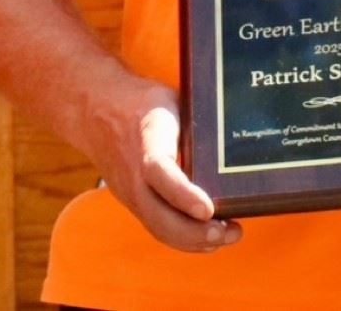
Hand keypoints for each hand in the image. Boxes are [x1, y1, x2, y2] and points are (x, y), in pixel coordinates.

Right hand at [81, 78, 237, 252]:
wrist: (95, 112)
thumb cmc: (145, 103)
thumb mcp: (173, 101)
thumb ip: (199, 120)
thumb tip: (244, 133)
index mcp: (147, 137)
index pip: (159, 170)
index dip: (182, 193)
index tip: (208, 210)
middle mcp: (133, 171)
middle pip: (157, 212)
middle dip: (195, 231)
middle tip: (230, 233)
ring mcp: (129, 191)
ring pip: (156, 226)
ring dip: (191, 240)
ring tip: (227, 237)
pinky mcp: (131, 201)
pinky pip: (155, 225)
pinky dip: (181, 238)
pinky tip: (208, 241)